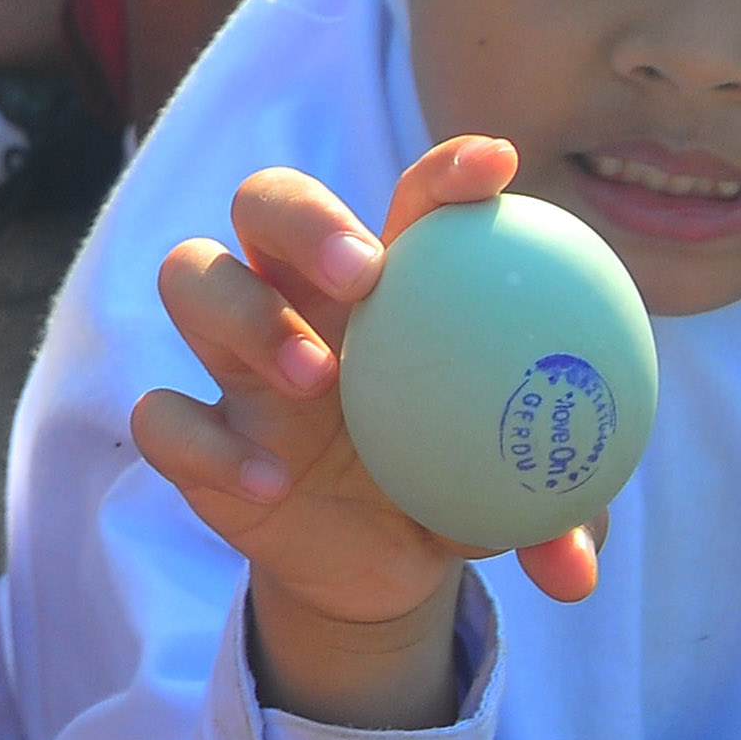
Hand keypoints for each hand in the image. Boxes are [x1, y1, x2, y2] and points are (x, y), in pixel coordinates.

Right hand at [132, 136, 603, 723]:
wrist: (376, 568)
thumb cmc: (454, 490)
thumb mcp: (516, 502)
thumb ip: (554, 519)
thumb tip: (578, 567)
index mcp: (390, 285)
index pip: (411, 202)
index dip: (446, 171)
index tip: (496, 171)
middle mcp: (298, 299)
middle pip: (265, 201)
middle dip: (306, 217)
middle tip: (364, 276)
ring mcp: (235, 362)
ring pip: (191, 277)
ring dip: (246, 313)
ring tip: (314, 376)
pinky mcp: (193, 434)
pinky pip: (162, 417)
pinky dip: (210, 444)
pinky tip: (270, 482)